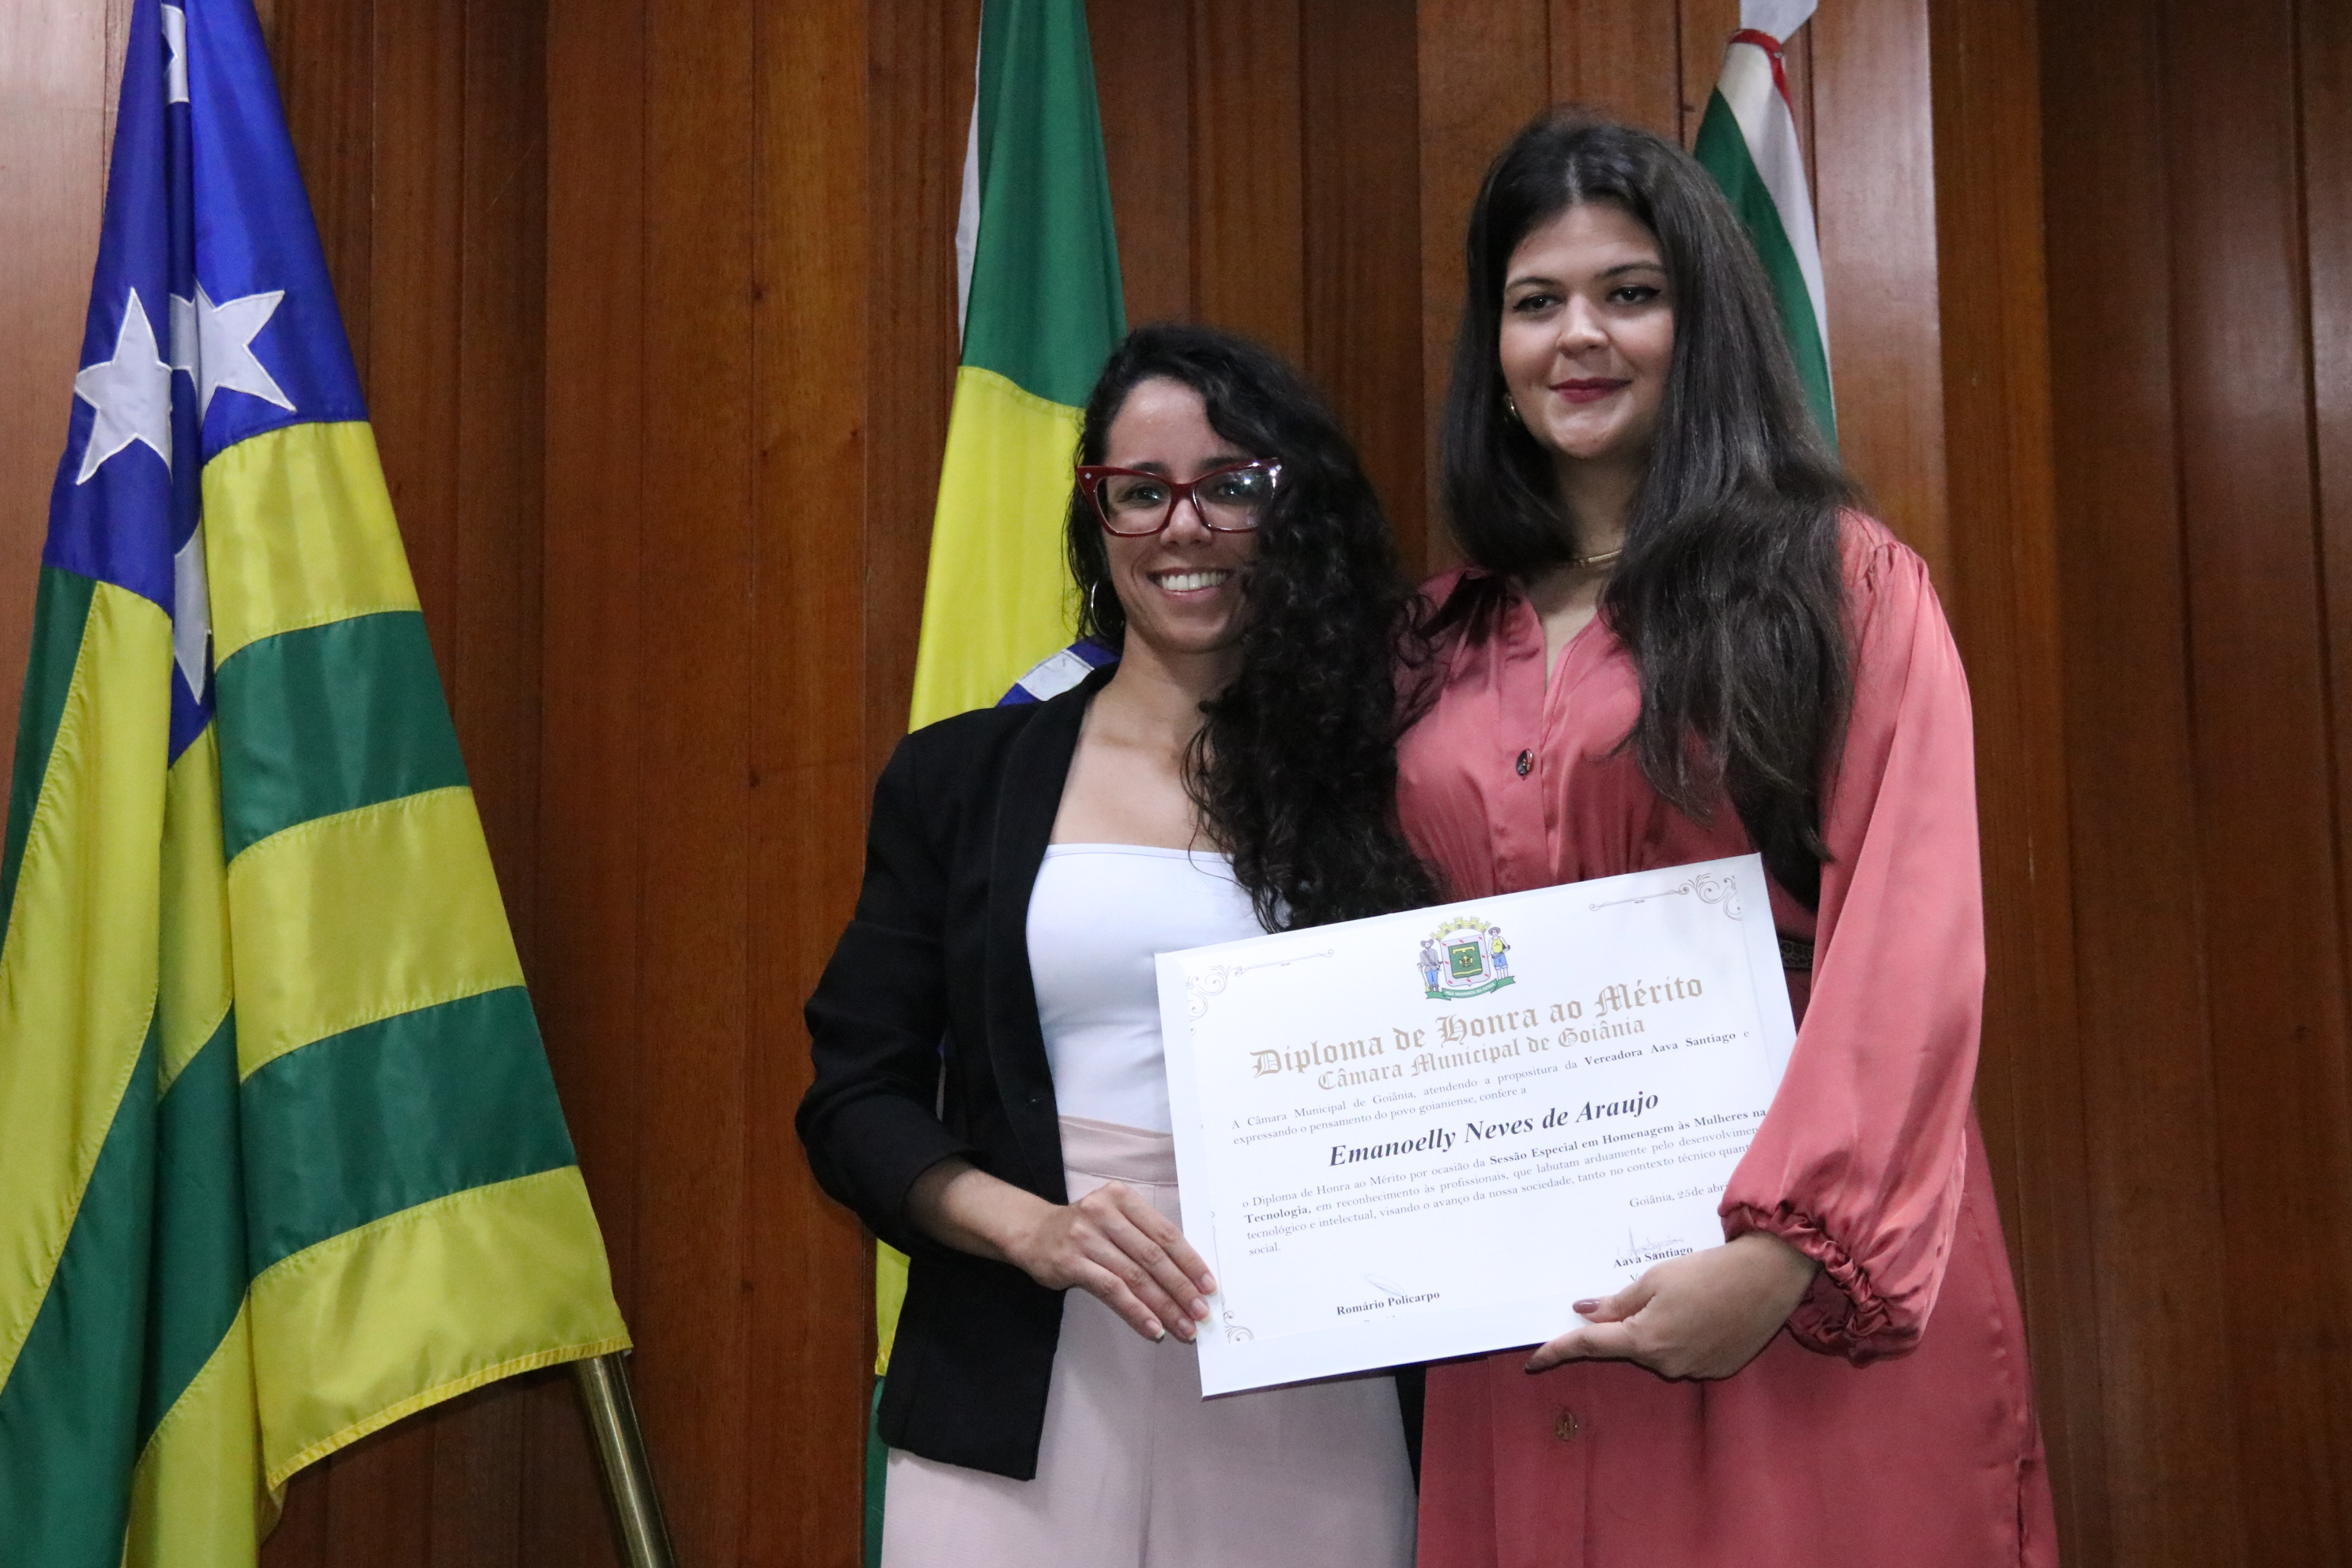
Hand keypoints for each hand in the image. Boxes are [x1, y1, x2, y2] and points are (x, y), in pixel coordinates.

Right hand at [906, 1159, 1216, 1344]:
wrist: (1032, 1232)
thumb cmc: (1083, 1230)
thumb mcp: (1115, 1220)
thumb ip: (1145, 1240)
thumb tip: (1187, 1279)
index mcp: (1122, 1199)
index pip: (1165, 1233)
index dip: (1190, 1262)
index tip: (1208, 1287)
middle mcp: (1104, 1212)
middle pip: (1153, 1256)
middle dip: (1181, 1288)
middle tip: (1200, 1313)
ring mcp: (1086, 1237)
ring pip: (1135, 1276)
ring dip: (1163, 1306)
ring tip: (1182, 1328)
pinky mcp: (1070, 1262)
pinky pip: (1112, 1290)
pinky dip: (1136, 1312)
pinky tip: (1152, 1329)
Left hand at [1525, 1232, 1817, 1379]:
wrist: (1768, 1277)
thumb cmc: (1708, 1271)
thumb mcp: (1655, 1279)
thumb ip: (1617, 1303)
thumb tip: (1584, 1313)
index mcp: (1645, 1340)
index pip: (1590, 1347)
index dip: (1558, 1351)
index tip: (1533, 1361)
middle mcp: (1667, 1364)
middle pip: (1629, 1346)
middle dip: (1628, 1324)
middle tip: (1649, 1292)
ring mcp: (1694, 1370)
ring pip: (1658, 1351)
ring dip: (1658, 1329)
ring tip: (1687, 1296)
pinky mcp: (1718, 1369)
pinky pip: (1685, 1355)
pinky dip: (1684, 1337)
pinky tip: (1704, 1313)